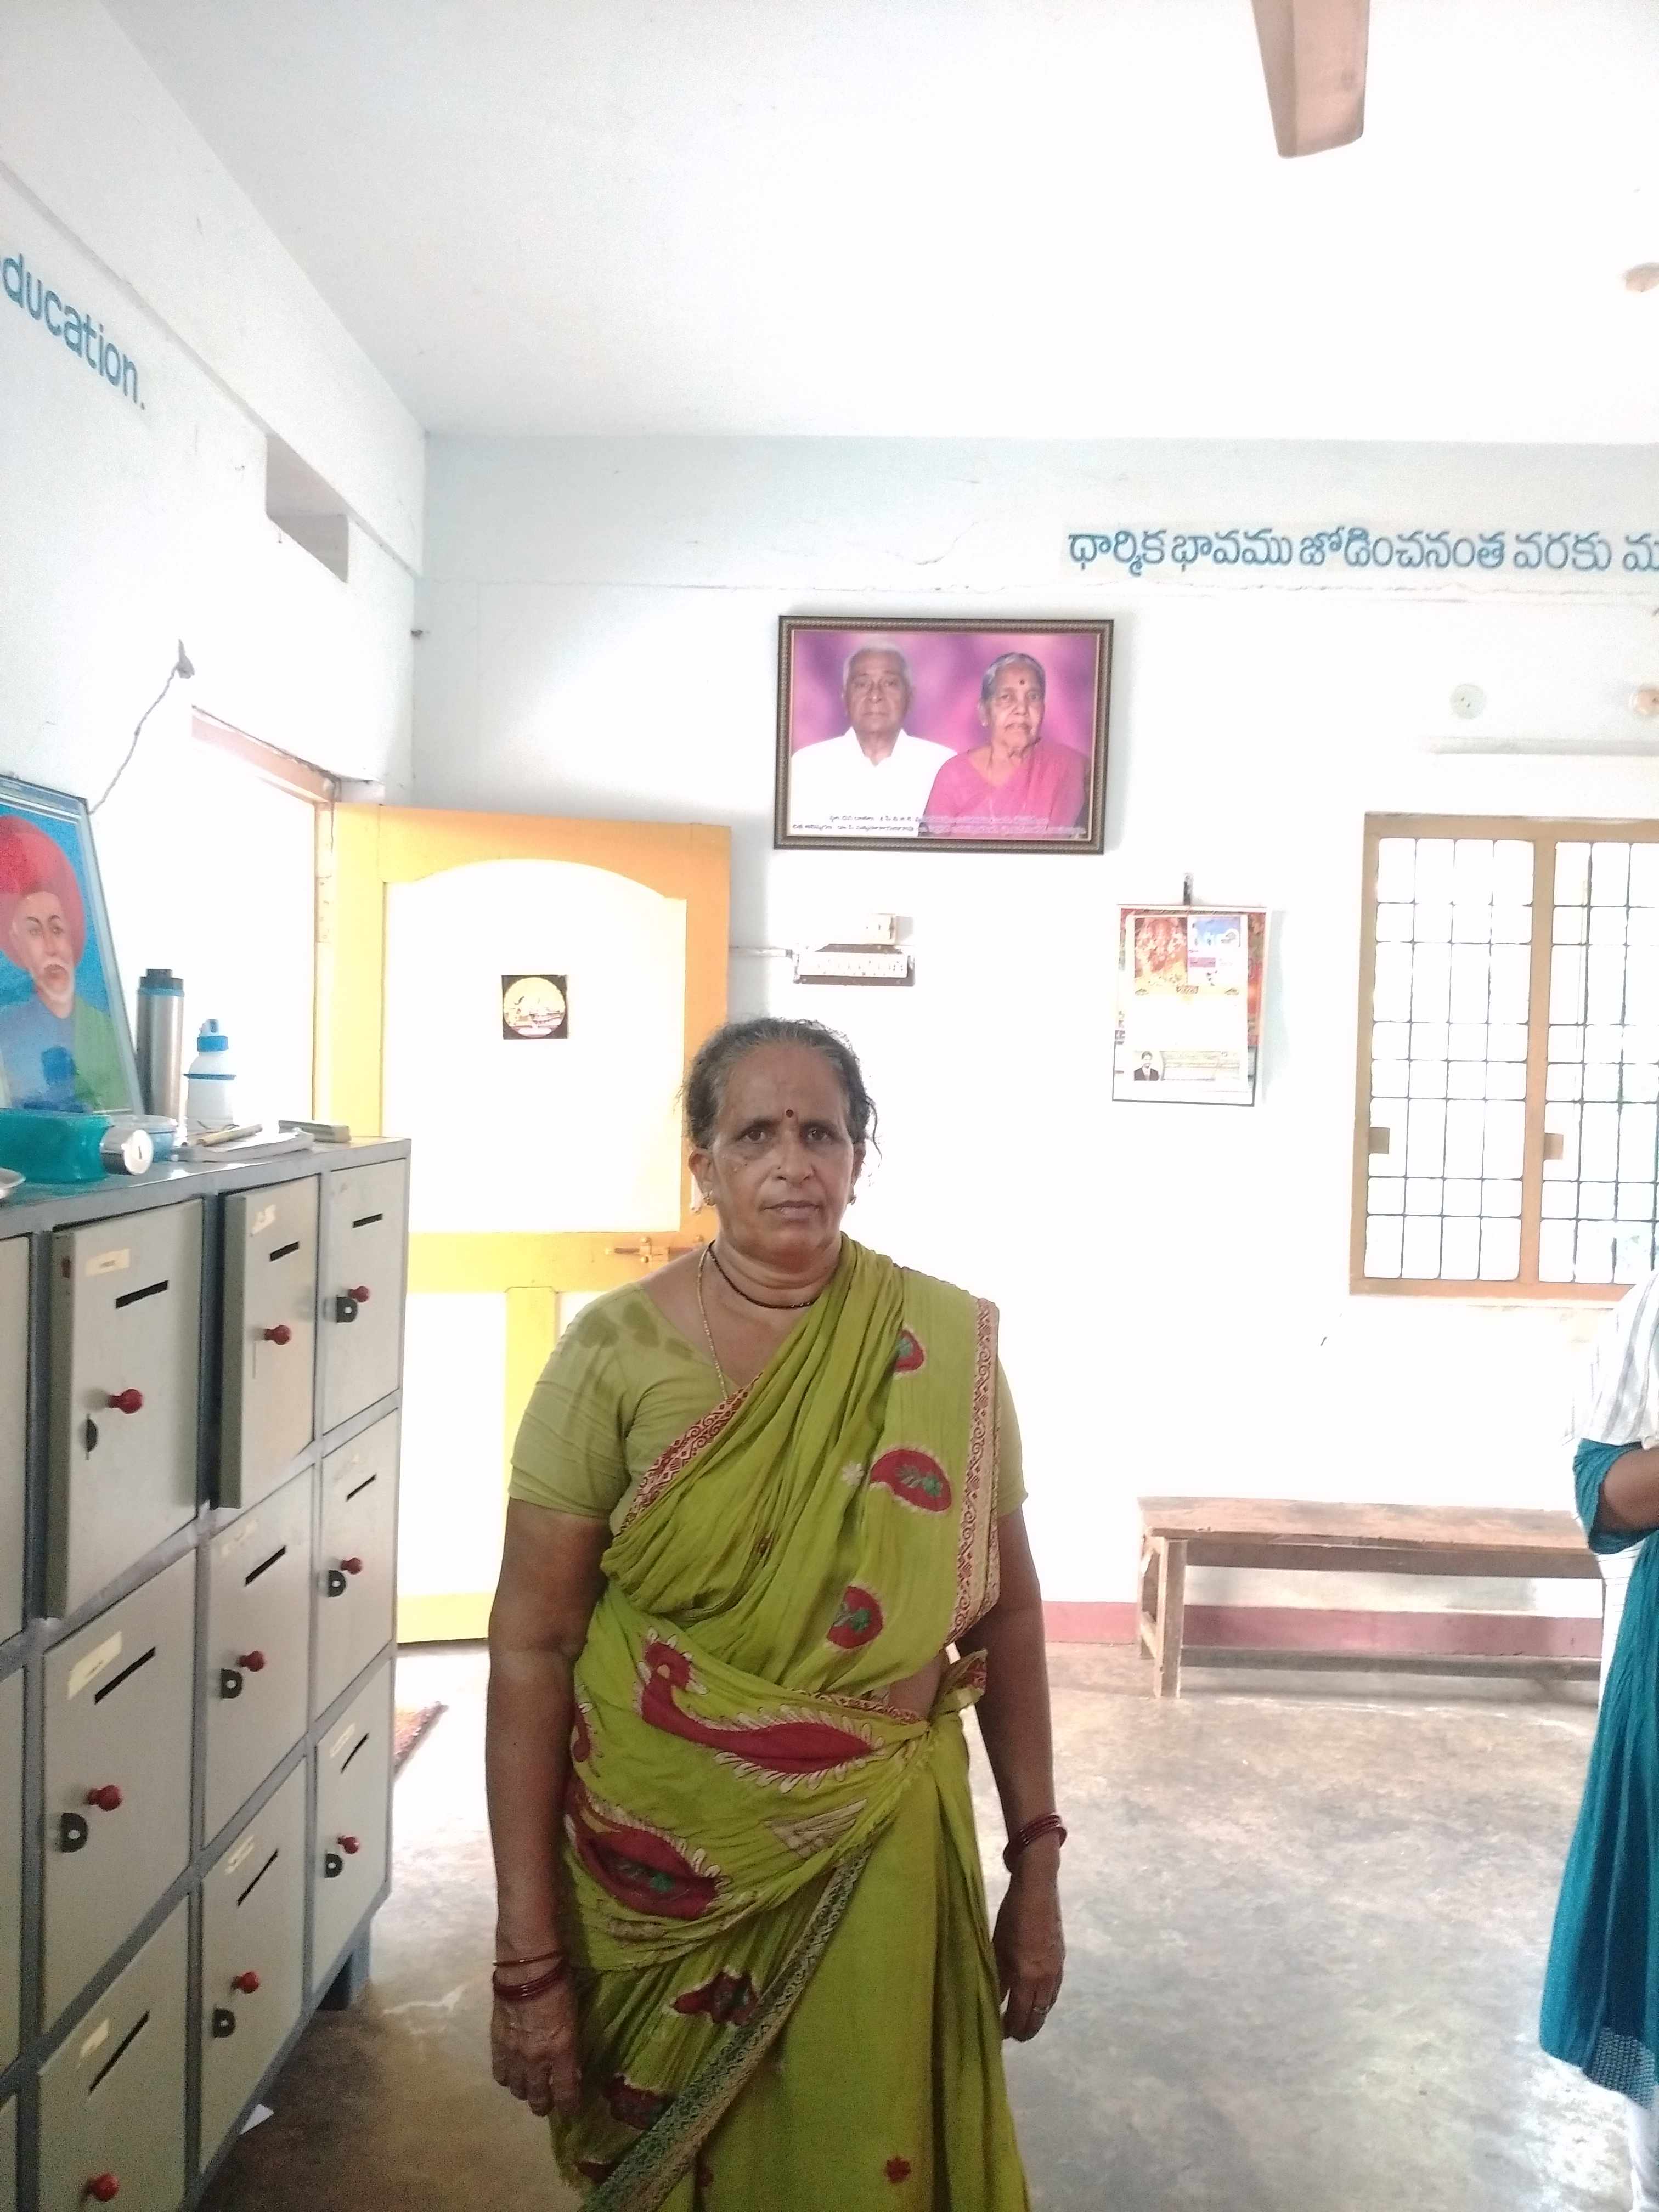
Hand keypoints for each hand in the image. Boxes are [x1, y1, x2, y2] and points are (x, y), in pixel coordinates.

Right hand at [491, 1975, 582, 2119]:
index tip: (571, 2109)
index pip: (566, 2093)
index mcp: (561, 2051)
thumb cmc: (559, 1985)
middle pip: (538, 2098)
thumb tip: (570, 2070)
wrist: (527, 1968)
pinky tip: (512, 2072)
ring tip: (529, 2086)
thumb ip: (570, 2048)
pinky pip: (500, 2074)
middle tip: (548, 2102)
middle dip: (544, 2105)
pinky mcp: (497, 2045)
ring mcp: (514, 2054)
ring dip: (525, 2091)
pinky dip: (507, 2077)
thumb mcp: (573, 2018)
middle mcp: (537, 2060)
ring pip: (517, 2090)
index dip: (569, 2106)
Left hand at [993, 1856, 1063, 2041]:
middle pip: (1037, 2018)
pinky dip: (1044, 2002)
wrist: (1038, 1890)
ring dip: (1035, 2017)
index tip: (997, 2036)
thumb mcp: (997, 1947)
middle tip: (1010, 2035)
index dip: (1008, 2031)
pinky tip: (1036, 1999)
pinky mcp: (1061, 1961)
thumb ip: (997, 1978)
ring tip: (1022, 2021)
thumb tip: (994, 2001)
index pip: (1019, 2018)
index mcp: (1027, 1978)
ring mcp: (1056, 1971)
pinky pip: (1054, 1992)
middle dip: (1023, 2030)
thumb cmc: (1011, 1916)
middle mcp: (1045, 1980)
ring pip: (1047, 2006)